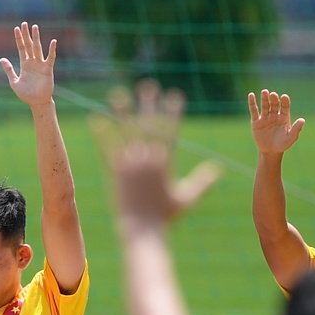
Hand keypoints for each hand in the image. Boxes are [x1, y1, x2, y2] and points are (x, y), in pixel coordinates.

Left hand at [0, 22, 56, 107]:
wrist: (36, 102)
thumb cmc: (26, 94)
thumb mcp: (14, 82)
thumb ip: (9, 70)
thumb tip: (1, 58)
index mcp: (24, 64)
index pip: (21, 48)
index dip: (19, 38)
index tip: (16, 28)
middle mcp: (32, 62)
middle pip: (29, 45)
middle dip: (26, 34)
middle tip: (25, 23)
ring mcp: (40, 64)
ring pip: (38, 48)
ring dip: (36, 38)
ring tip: (35, 27)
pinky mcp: (47, 69)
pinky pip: (50, 58)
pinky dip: (52, 50)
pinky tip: (52, 41)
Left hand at [91, 81, 221, 234]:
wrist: (143, 229)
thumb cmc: (166, 216)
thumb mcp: (188, 197)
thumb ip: (202, 181)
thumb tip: (218, 169)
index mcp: (166, 162)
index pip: (171, 130)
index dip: (173, 111)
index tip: (174, 94)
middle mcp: (149, 159)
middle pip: (149, 125)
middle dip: (149, 104)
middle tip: (148, 86)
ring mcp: (131, 165)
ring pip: (126, 132)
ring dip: (122, 112)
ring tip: (118, 93)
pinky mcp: (116, 172)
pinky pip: (108, 148)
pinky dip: (102, 133)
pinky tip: (96, 118)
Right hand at [248, 88, 303, 154]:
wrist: (271, 151)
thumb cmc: (283, 144)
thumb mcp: (291, 137)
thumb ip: (296, 129)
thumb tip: (302, 120)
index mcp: (284, 117)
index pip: (285, 106)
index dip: (285, 101)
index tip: (284, 97)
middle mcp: (275, 115)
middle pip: (274, 104)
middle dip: (274, 99)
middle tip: (273, 94)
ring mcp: (265, 117)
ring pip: (265, 106)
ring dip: (264, 99)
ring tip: (264, 92)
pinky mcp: (256, 121)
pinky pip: (254, 111)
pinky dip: (252, 103)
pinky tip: (251, 95)